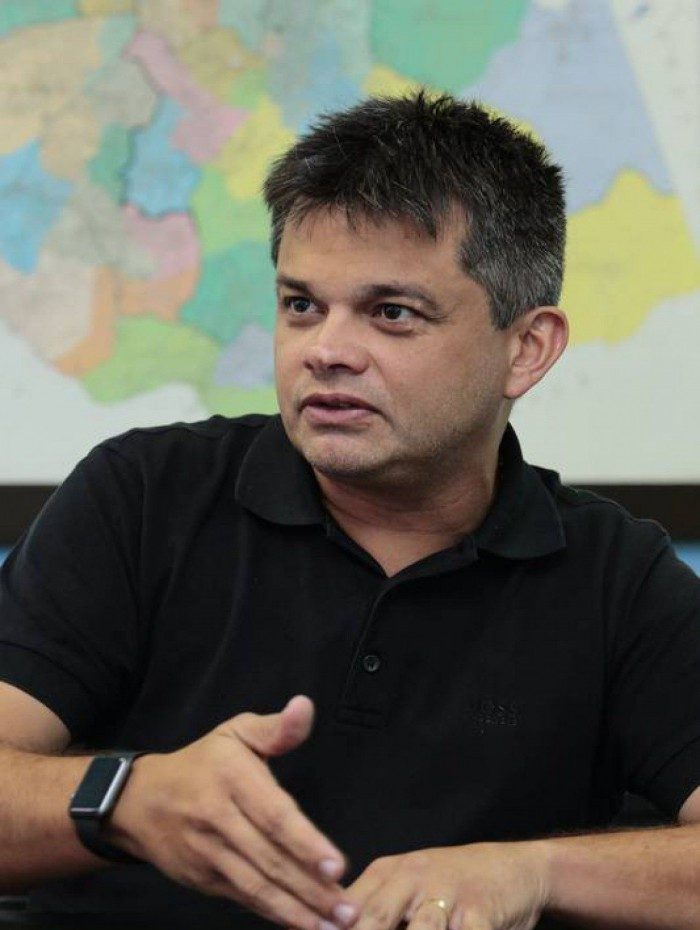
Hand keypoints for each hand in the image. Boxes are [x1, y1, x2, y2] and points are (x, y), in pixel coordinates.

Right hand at [107, 695, 358, 929]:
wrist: (138, 801)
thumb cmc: (202, 763)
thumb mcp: (236, 733)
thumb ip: (276, 728)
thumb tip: (305, 707)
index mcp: (232, 777)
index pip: (274, 815)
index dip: (305, 843)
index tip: (336, 865)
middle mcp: (218, 818)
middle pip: (269, 858)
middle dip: (311, 887)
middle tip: (348, 908)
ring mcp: (208, 854)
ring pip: (256, 886)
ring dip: (296, 910)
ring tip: (332, 926)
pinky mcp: (203, 879)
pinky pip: (243, 899)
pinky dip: (273, 914)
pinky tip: (301, 923)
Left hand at [337, 843, 550, 929]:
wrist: (514, 868)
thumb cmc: (450, 885)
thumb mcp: (407, 886)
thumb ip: (372, 908)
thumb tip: (327, 925)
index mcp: (388, 873)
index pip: (348, 908)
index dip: (330, 928)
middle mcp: (413, 878)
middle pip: (375, 919)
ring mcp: (447, 894)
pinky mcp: (480, 912)